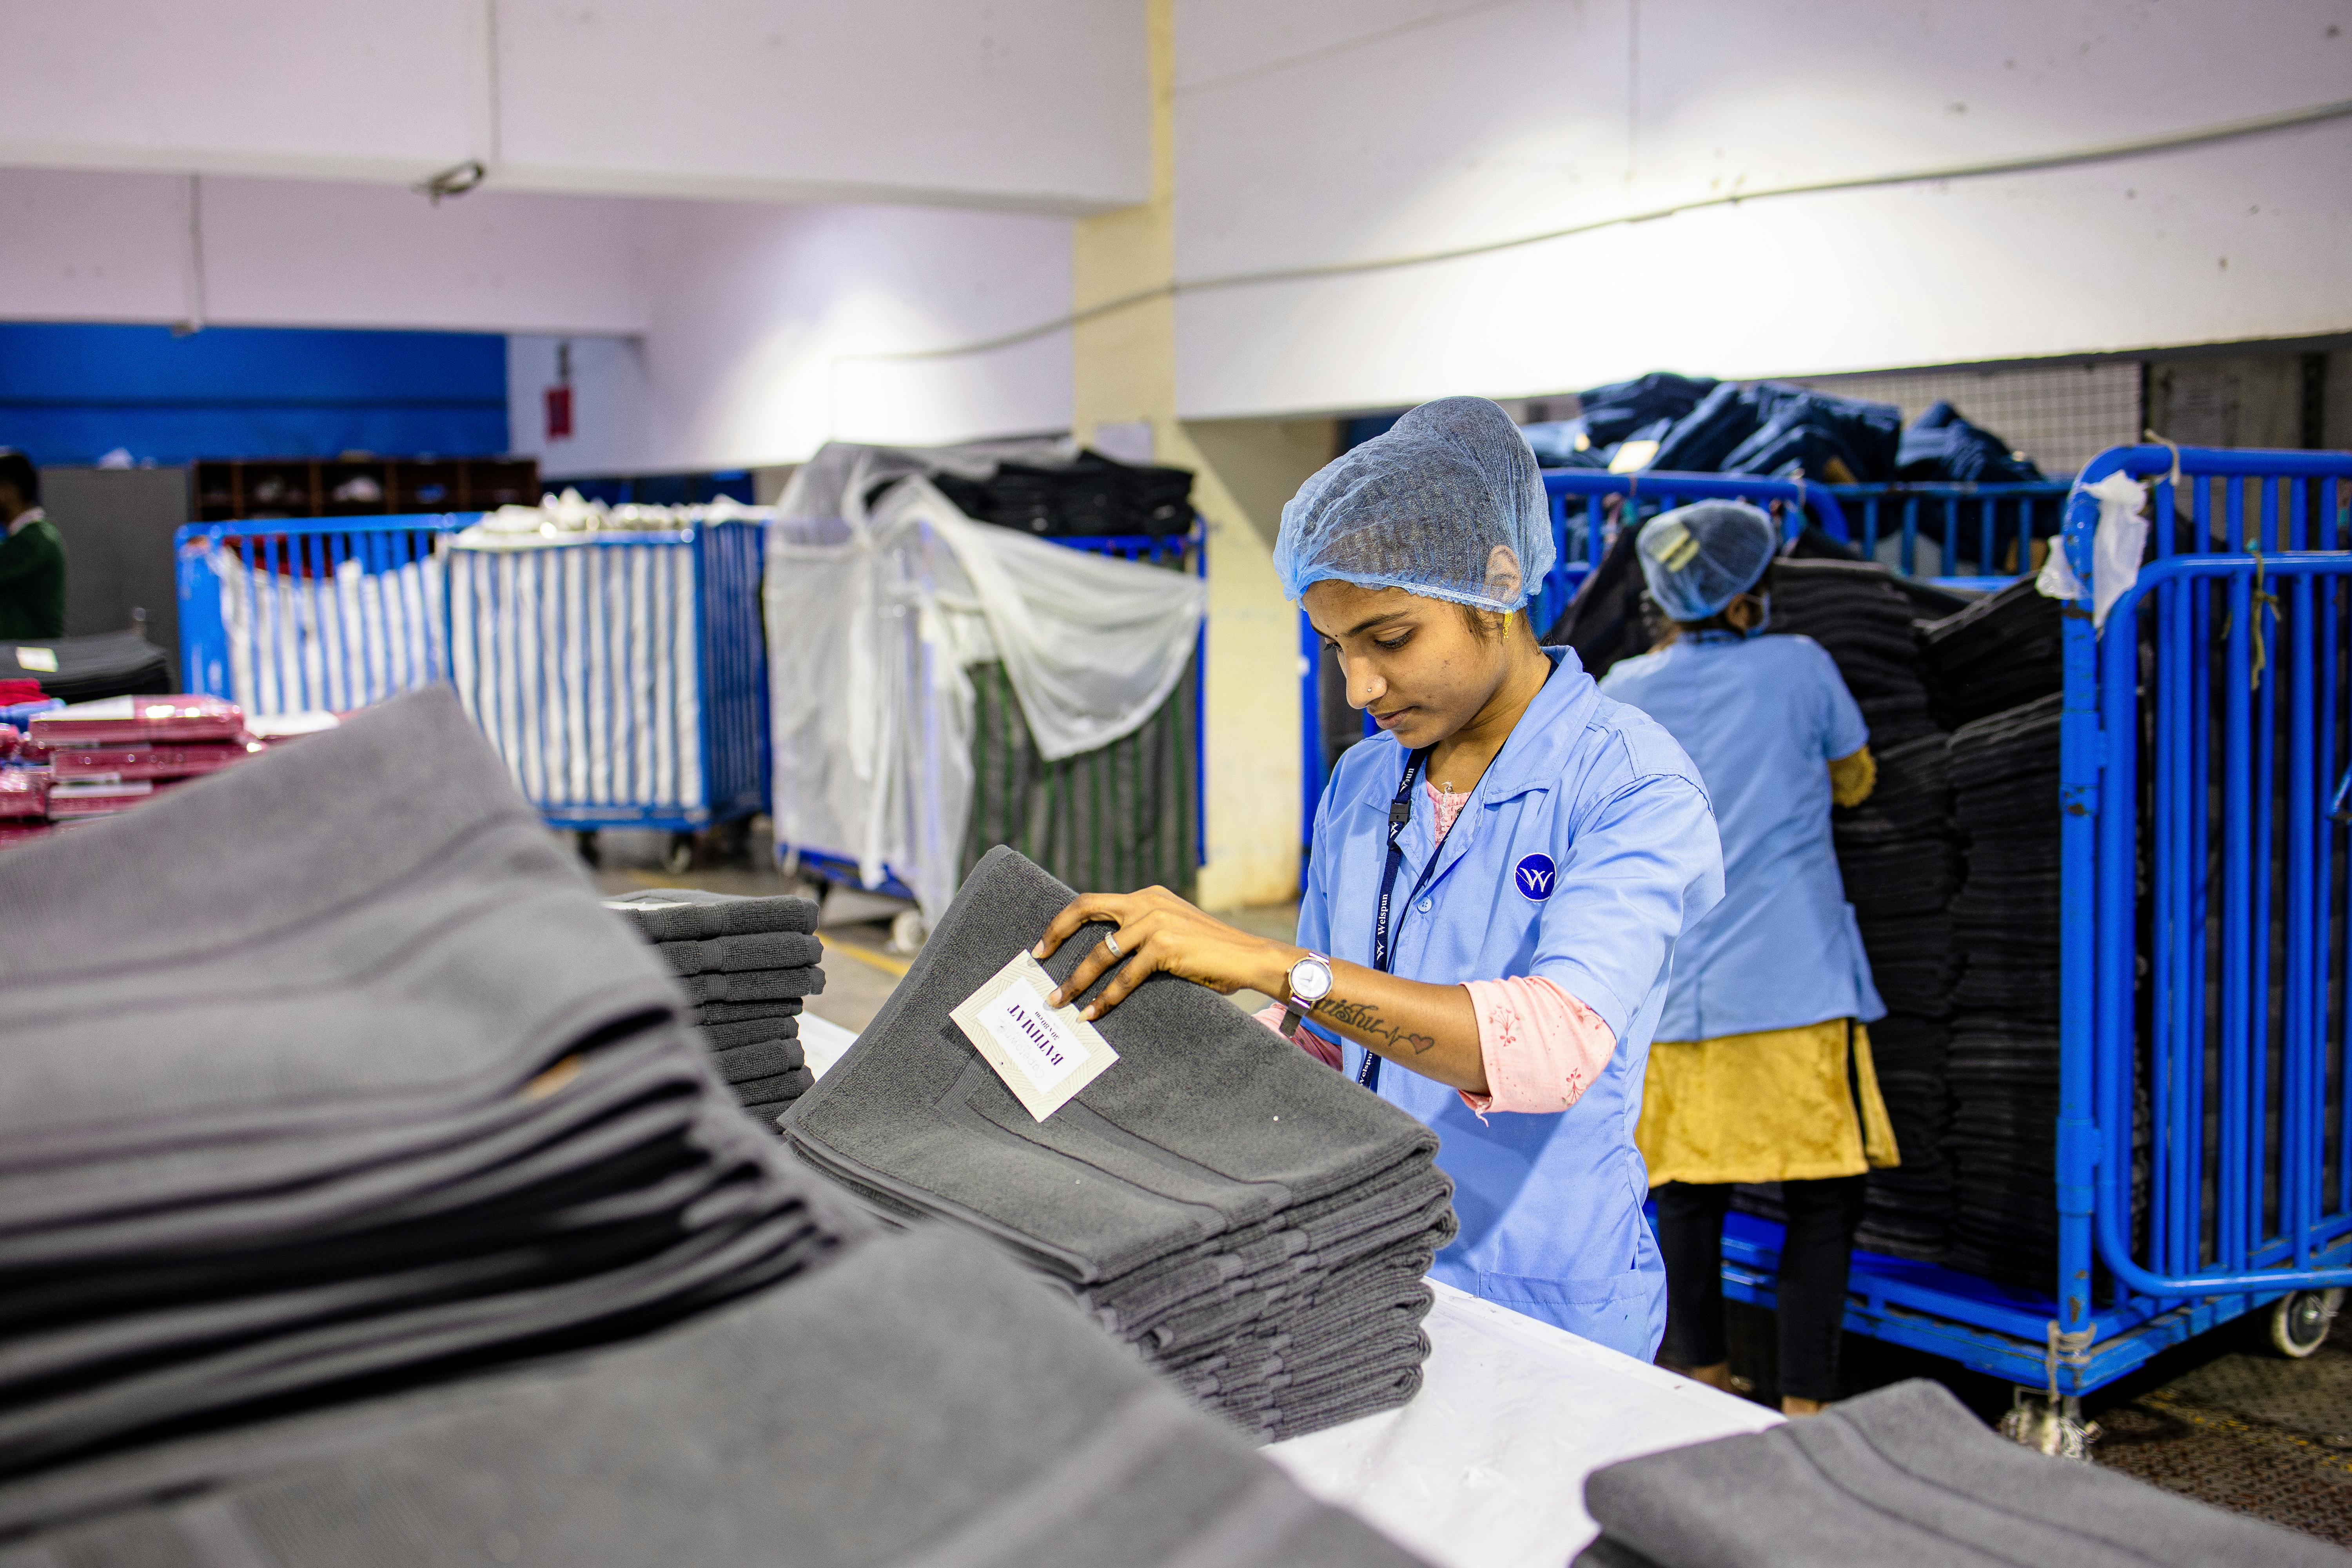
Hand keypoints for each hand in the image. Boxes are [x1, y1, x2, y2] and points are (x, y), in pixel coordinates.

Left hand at [1032, 886, 1293, 1020]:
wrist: (1249, 956)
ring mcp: (1156, 923)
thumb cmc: (1211, 951)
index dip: (1063, 921)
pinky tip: (1094, 1013)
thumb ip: (1143, 931)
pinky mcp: (1165, 947)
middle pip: (1086, 910)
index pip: (1093, 901)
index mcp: (1147, 896)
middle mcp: (1148, 903)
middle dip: (1056, 935)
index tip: (1044, 944)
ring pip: (1101, 954)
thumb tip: (1104, 955)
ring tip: (1060, 1001)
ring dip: (1077, 981)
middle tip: (1038, 961)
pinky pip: (1125, 977)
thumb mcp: (1172, 929)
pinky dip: (1106, 999)